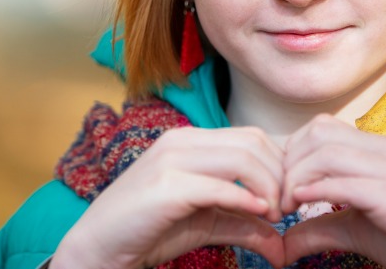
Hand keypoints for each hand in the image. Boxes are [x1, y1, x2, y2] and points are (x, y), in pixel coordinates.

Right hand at [52, 126, 285, 268]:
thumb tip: (283, 248)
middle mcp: (181, 141)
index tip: (287, 200)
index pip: (253, 136)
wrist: (98, 247)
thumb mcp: (207, 223)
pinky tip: (259, 215)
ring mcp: (171, 160)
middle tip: (285, 210)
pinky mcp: (165, 186)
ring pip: (243, 158)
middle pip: (254, 141)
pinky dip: (246, 200)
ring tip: (273, 216)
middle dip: (280, 176)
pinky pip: (219, 186)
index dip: (280, 166)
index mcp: (190, 141)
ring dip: (268, 188)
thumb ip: (245, 225)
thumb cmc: (149, 231)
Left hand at [280, 114, 385, 268]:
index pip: (320, 128)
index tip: (282, 185)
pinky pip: (345, 183)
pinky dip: (316, 191)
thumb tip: (280, 242)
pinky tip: (302, 205)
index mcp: (378, 149)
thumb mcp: (356, 228)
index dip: (291, 153)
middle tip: (281, 198)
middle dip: (289, 164)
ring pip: (326, 154)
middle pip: (318, 134)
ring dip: (296, 180)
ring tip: (289, 207)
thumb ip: (318, 227)